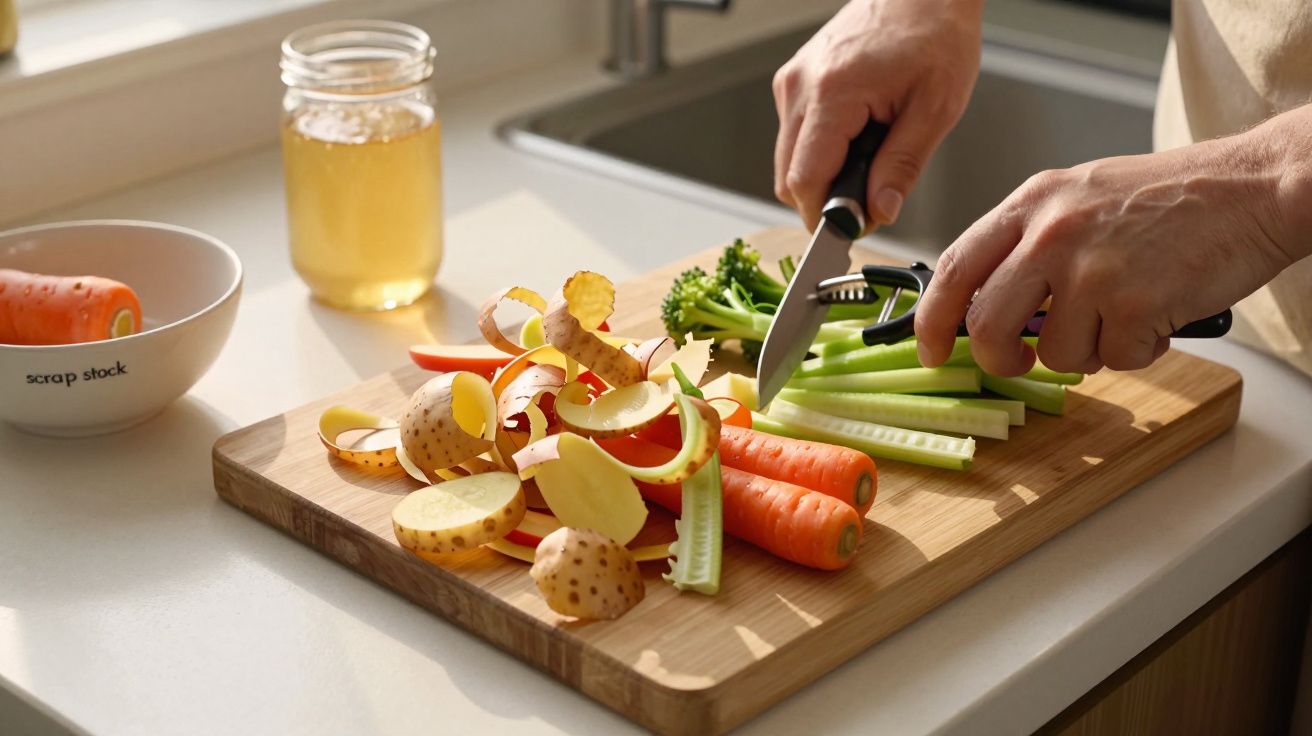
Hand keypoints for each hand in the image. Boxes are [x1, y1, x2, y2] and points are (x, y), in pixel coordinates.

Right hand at [773, 0, 982, 230]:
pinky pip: (794, 135)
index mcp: (833, 94)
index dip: (824, 216)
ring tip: (869, 155)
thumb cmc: (934, 35)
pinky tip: (855, 134)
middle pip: (788, 177)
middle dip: (824, 200)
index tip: (851, 230)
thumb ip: (902, 166)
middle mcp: (800, 87)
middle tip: (868, 199)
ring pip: (788, 160)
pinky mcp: (794, 81)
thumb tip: (878, 211)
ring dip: (823, 174)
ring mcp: (792, 82)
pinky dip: (820, 150)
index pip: (805, 180)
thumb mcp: (935, 108)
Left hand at [914, 115, 1311, 375]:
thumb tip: (985, 302)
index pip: (954, 269)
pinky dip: (1137, 350)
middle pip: (987, 325)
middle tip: (1020, 361)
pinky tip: (1158, 312)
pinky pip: (1115, 359)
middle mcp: (1051, 234)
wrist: (1253, 186)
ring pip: (1056, 353)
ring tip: (1122, 313)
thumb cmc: (1171, 196)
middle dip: (1000, 359)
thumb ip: (1028, 243)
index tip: (928, 348)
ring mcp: (1091, 270)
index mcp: (1031, 204)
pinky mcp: (1133, 303)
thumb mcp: (1079, 197)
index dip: (931, 319)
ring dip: (1089, 351)